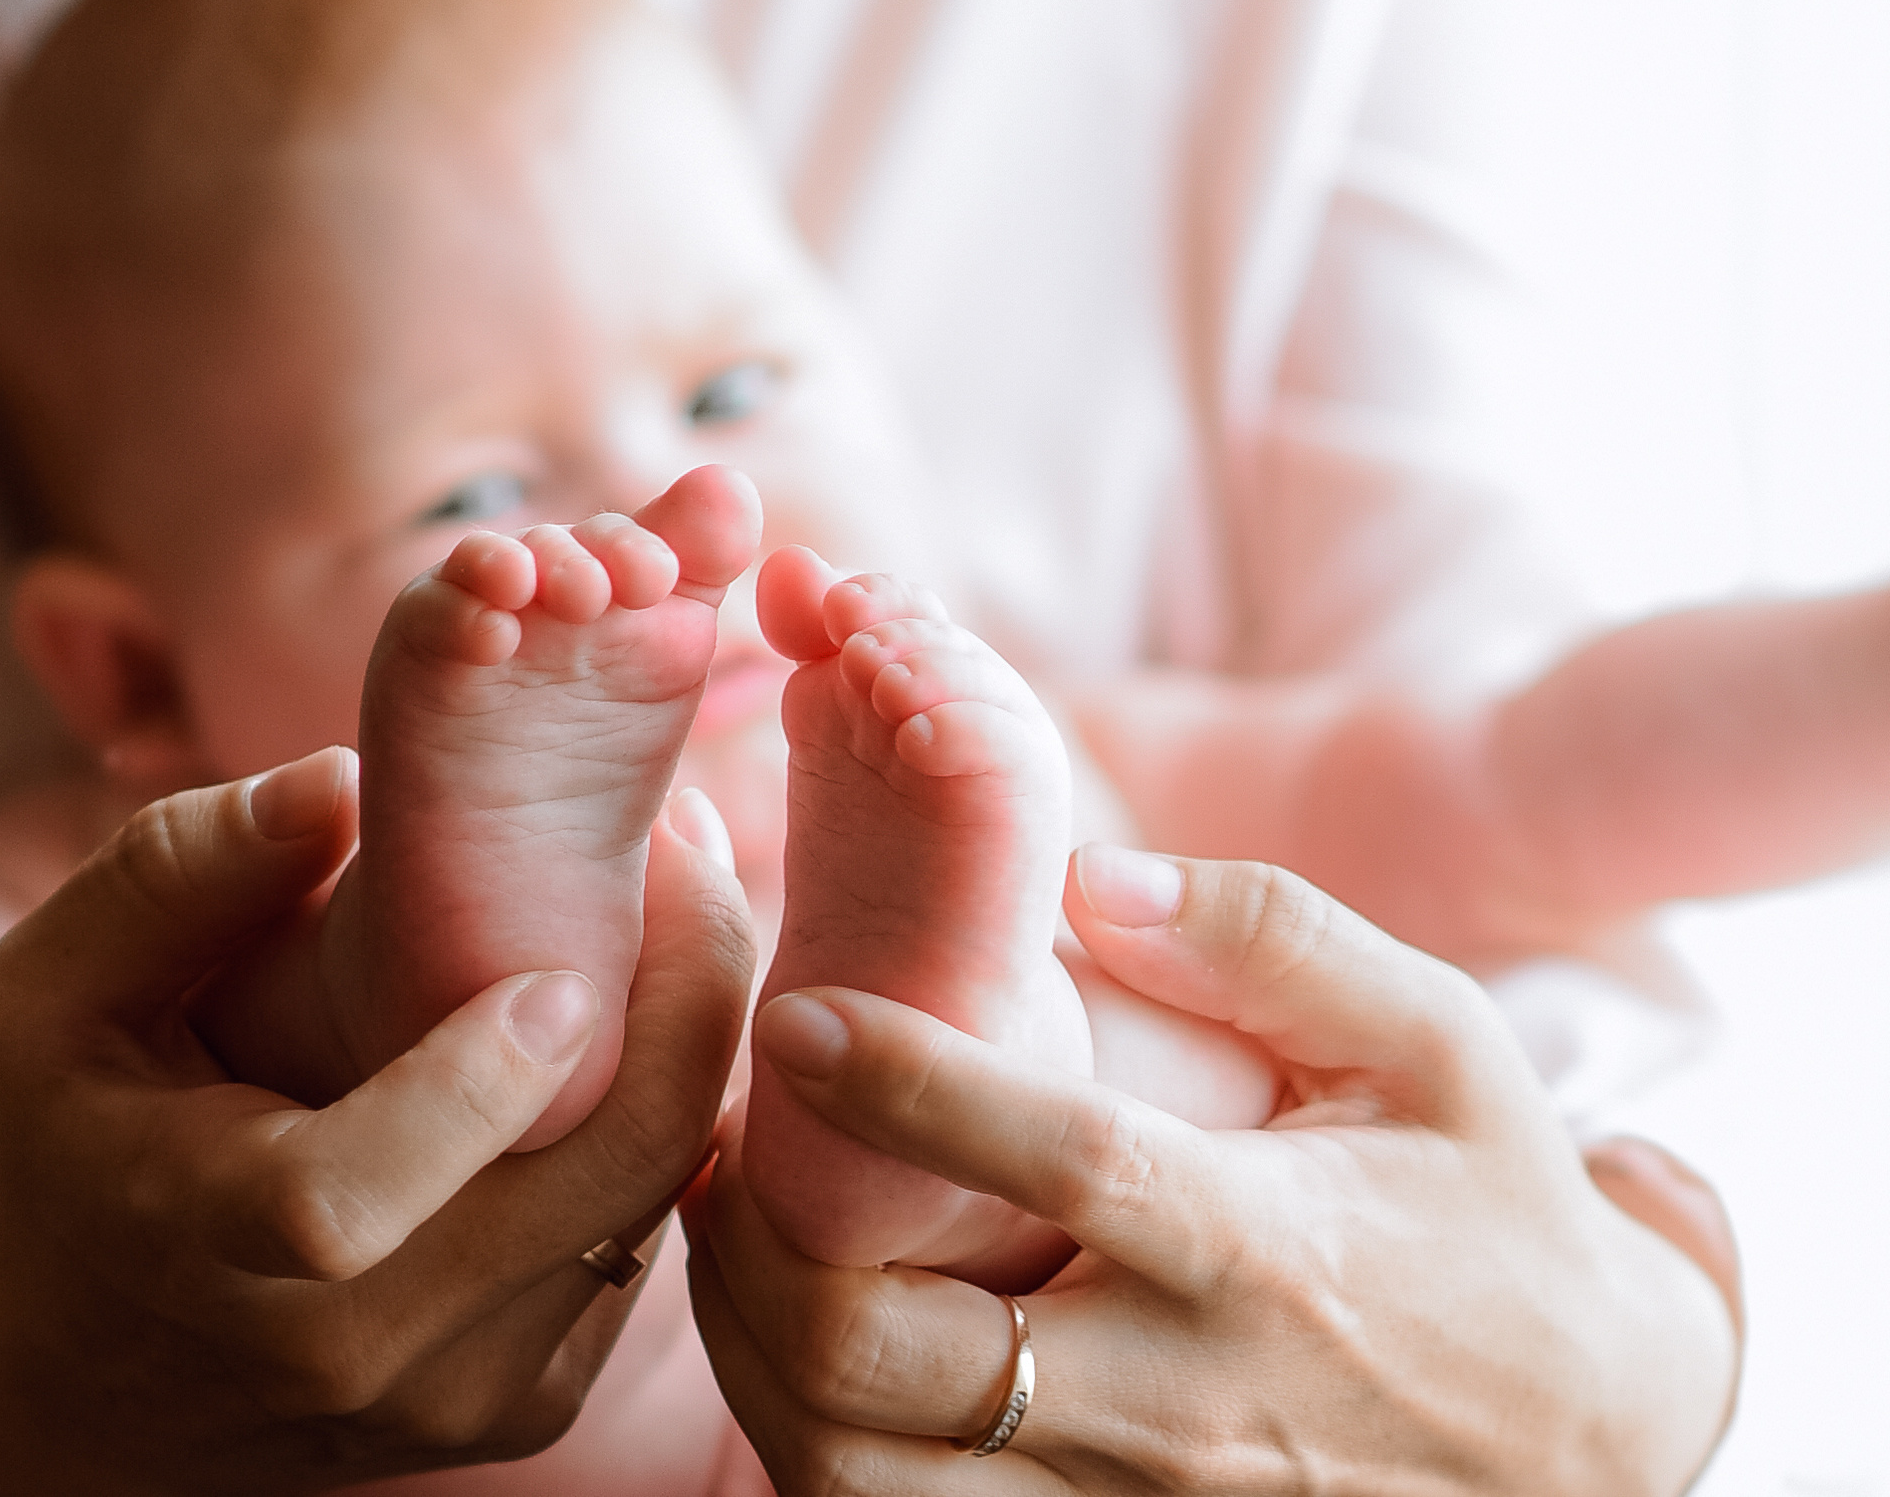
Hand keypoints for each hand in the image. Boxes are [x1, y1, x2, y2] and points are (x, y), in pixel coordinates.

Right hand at [0, 747, 756, 1495]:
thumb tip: (340, 778)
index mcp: (211, 1246)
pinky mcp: (535, 1399)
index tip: (558, 972)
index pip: (348, 1205)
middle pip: (583, 1193)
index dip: (464, 1094)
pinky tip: (636, 1006)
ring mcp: (464, 1392)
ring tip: (677, 885)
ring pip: (644, 1202)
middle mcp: (359, 1348)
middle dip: (676, 999)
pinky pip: (643, 1235)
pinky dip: (661, 1111)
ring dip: (690, 1036)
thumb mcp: (55, 993)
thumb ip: (174, 877)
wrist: (110, 1375)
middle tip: (687, 829)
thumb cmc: (79, 1140)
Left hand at [687, 849, 1740, 1494]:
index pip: (1060, 1163)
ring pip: (851, 1470)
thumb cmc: (1498, 1217)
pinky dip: (804, 1445)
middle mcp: (1178, 1398)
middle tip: (720, 1136)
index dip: (909, 1085)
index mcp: (1260, 1246)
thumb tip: (1089, 875)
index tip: (792, 1012)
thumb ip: (1276, 939)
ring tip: (731, 1233)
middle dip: (756, 1243)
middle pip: (887, 1356)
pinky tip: (793, 1346)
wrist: (1593, 1444)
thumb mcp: (1442, 1048)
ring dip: (750, 1352)